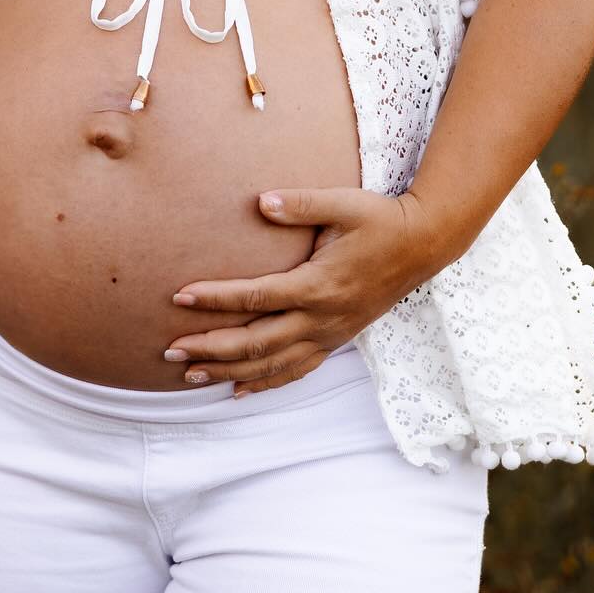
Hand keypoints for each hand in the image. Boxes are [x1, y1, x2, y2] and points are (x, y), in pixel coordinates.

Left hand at [163, 188, 443, 395]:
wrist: (423, 245)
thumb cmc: (380, 220)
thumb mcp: (343, 203)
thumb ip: (301, 203)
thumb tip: (261, 201)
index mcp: (318, 285)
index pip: (256, 297)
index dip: (216, 298)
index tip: (179, 296)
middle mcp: (321, 318)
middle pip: (257, 342)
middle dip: (211, 348)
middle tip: (171, 350)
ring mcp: (330, 334)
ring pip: (273, 364)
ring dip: (230, 372)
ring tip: (191, 375)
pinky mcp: (336, 339)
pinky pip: (296, 370)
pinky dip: (265, 384)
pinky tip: (238, 391)